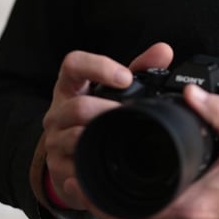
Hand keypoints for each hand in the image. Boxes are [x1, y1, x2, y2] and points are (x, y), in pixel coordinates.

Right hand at [40, 42, 173, 210]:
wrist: (72, 158)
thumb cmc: (96, 116)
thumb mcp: (113, 91)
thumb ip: (139, 69)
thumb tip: (163, 51)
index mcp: (70, 86)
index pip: (73, 65)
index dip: (98, 67)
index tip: (125, 77)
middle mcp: (58, 112)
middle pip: (77, 107)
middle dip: (107, 110)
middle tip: (130, 114)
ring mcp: (55, 141)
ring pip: (75, 137)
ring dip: (101, 137)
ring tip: (123, 137)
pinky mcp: (58, 168)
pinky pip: (76, 168)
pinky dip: (94, 165)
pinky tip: (110, 166)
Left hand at [86, 81, 218, 218]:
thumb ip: (217, 111)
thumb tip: (191, 92)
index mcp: (192, 207)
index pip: (133, 210)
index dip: (103, 197)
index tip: (85, 177)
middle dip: (101, 205)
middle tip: (81, 182)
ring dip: (119, 214)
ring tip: (101, 190)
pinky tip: (137, 202)